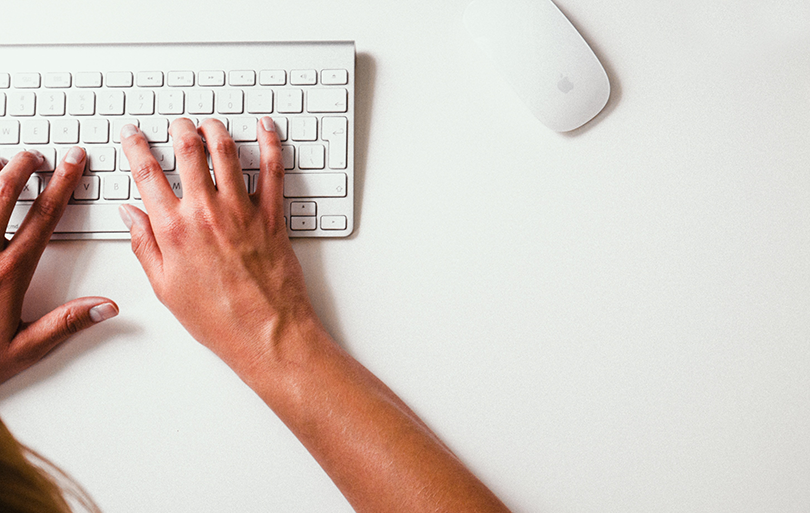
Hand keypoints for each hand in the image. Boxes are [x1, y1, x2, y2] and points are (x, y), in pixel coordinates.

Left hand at [0, 148, 118, 383]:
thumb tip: (106, 307)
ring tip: (3, 162)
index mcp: (7, 272)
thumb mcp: (22, 349)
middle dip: (22, 167)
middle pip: (3, 193)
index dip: (62, 184)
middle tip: (35, 154)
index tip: (73, 163)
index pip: (43, 216)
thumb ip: (65, 324)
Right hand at [118, 118, 319, 378]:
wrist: (266, 333)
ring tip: (209, 124)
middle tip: (176, 124)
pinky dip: (270, 142)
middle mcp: (206, 213)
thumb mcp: (165, 287)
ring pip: (226, 151)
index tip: (132, 133)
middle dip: (179, 129)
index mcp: (174, 230)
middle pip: (188, 151)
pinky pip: (273, 169)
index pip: (147, 173)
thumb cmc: (218, 318)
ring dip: (215, 129)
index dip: (135, 146)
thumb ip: (144, 245)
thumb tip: (129, 214)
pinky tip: (266, 127)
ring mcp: (242, 211)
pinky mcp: (273, 215)